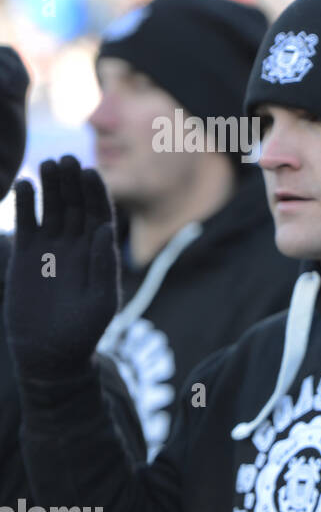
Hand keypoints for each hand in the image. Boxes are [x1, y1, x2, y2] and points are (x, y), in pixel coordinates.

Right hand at [3, 156, 120, 381]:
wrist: (49, 352)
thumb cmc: (83, 331)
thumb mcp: (101, 300)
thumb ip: (104, 265)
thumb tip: (104, 229)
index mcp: (99, 253)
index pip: (100, 215)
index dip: (96, 194)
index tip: (90, 172)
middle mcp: (76, 245)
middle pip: (75, 206)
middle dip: (72, 183)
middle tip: (67, 158)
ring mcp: (50, 248)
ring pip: (51, 209)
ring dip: (50, 187)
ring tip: (46, 164)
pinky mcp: (25, 254)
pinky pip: (26, 223)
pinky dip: (25, 204)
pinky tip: (24, 185)